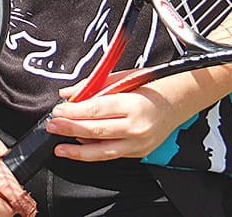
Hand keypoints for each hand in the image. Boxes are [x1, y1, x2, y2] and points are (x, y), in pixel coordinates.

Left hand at [44, 81, 178, 162]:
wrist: (179, 102)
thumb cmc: (152, 86)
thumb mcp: (123, 78)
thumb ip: (94, 86)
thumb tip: (68, 93)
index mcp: (133, 104)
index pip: (96, 110)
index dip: (74, 112)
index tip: (58, 110)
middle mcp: (136, 127)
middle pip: (96, 131)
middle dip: (70, 129)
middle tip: (52, 126)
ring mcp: (139, 143)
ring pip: (102, 151)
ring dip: (77, 150)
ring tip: (60, 147)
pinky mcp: (139, 153)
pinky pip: (111, 154)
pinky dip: (94, 151)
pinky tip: (80, 147)